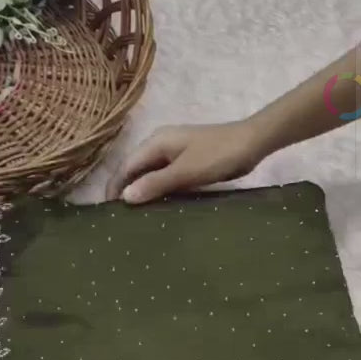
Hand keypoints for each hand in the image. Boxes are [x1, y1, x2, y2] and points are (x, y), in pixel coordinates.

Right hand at [106, 120, 262, 203]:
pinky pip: (165, 176)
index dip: (115, 187)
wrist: (251, 143)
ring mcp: (174, 152)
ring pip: (150, 173)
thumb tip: (125, 197)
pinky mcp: (186, 161)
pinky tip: (159, 205)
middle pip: (135, 169)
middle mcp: (160, 144)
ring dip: (142, 191)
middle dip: (126, 190)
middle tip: (121, 217)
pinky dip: (158, 189)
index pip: (126, 166)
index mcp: (155, 142)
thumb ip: (155, 183)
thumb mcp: (185, 172)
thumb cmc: (217, 155)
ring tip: (136, 215)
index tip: (109, 210)